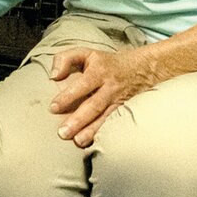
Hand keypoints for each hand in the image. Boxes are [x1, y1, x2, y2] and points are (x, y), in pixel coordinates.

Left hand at [47, 46, 162, 146]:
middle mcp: (110, 87)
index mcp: (99, 71)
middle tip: (63, 132)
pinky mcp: (125, 112)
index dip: (68, 96)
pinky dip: (106, 134)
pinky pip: (115, 124)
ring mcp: (119, 101)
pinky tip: (94, 143)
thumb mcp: (86, 53)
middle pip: (94, 105)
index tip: (53, 107)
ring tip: (78, 141)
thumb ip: (65, 59)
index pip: (82, 84)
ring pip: (105, 117)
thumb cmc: (106, 63)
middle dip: (78, 120)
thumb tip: (53, 76)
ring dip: (92, 130)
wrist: (143, 68)